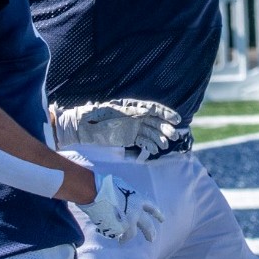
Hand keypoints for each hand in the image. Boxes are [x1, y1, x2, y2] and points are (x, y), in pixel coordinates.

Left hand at [51, 99, 188, 158]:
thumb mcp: (104, 112)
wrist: (82, 128)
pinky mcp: (130, 138)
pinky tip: (156, 151)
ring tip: (165, 146)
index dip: (165, 113)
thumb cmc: (92, 117)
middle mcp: (135, 117)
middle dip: (166, 128)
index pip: (152, 109)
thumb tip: (142, 111)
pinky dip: (150, 145)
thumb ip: (126, 112)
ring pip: (151, 133)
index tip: (176, 119)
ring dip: (160, 138)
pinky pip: (143, 141)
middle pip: (155, 122)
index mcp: (131, 107)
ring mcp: (133, 128)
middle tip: (174, 136)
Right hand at [74, 174, 163, 241]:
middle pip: (147, 225)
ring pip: (131, 234)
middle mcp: (136, 211)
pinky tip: (113, 237)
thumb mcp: (121, 186)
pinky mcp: (118, 228)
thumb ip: (126, 194)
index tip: (162, 220)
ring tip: (123, 241)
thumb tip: (124, 198)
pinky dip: (116, 235)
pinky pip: (119, 234)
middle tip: (152, 239)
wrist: (95, 191)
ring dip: (127, 238)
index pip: (152, 207)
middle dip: (150, 233)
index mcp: (138, 198)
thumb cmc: (104, 185)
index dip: (157, 214)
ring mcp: (128, 220)